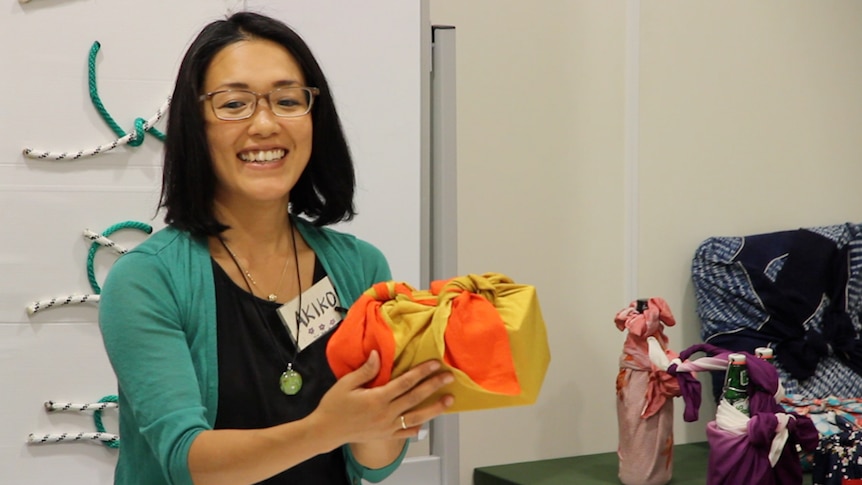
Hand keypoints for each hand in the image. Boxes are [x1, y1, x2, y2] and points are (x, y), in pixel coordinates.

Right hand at [313, 350, 453, 444]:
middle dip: (434, 386)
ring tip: (449, 400)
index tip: (435, 364)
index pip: (405, 382)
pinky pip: (405, 433)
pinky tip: (425, 423)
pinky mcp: (385, 436)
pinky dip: (416, 428)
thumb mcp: (346, 383)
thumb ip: (365, 370)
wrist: (326, 431)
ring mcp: (387, 426)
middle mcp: (386, 413)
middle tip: (449, 377)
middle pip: (415, 397)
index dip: (422, 372)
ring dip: (434, 408)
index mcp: (378, 398)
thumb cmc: (334, 405)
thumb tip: (377, 355)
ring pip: (416, 417)